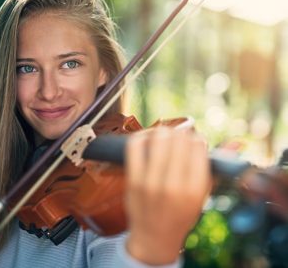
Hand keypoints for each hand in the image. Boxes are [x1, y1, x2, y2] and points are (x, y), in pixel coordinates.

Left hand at [125, 127, 210, 264]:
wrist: (154, 237)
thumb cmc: (182, 213)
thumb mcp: (204, 195)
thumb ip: (217, 168)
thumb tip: (237, 142)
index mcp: (194, 190)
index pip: (197, 146)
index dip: (197, 139)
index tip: (194, 143)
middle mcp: (173, 186)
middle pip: (178, 139)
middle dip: (180, 134)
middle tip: (178, 140)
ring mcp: (150, 183)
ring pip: (158, 138)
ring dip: (163, 133)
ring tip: (165, 138)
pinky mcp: (133, 180)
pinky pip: (135, 145)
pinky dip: (143, 136)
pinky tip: (148, 139)